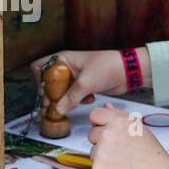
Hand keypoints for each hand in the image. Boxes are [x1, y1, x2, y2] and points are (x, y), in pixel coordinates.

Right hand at [28, 48, 149, 115]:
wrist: (128, 71)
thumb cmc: (107, 67)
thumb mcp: (86, 83)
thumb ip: (70, 98)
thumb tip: (57, 110)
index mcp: (63, 59)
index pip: (40, 68)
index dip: (40, 81)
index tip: (45, 93)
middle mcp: (67, 67)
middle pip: (49, 83)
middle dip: (53, 96)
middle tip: (55, 107)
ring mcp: (75, 76)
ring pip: (61, 92)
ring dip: (67, 100)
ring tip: (73, 105)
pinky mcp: (84, 86)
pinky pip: (73, 96)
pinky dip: (78, 100)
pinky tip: (89, 99)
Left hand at [86, 103, 168, 168]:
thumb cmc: (152, 156)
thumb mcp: (139, 129)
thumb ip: (119, 116)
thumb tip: (106, 106)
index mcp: (119, 122)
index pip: (95, 114)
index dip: (99, 122)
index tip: (104, 129)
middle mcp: (107, 134)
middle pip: (92, 134)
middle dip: (102, 141)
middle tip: (121, 150)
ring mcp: (101, 152)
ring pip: (93, 152)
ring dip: (103, 156)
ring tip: (123, 162)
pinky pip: (96, 167)